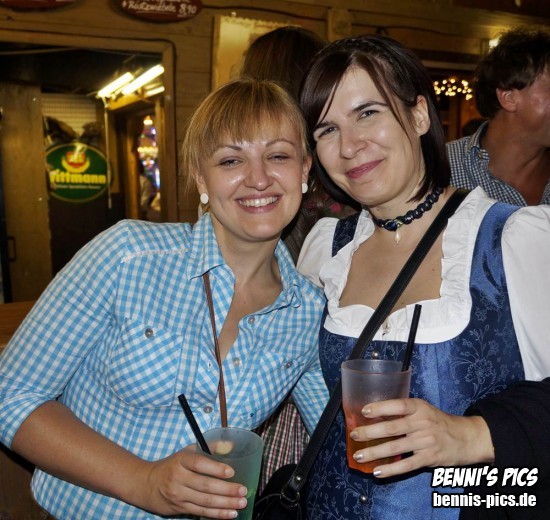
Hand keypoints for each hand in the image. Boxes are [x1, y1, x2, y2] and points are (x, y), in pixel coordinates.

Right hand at [134, 446, 246, 517]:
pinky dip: (217, 514)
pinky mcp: (180, 509)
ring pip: (205, 501)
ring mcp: (178, 495)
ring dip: (225, 504)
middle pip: (205, 486)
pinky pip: (201, 512)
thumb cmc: (172, 465)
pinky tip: (230, 513)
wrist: (146, 484)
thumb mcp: (186, 452)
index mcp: (181, 461)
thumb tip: (230, 445)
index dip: (216, 468)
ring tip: (241, 503)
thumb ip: (208, 448)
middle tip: (243, 490)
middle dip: (226, 490)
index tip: (231, 472)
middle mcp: (178, 478)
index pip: (199, 464)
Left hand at [350, 398, 493, 477]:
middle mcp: (422, 423)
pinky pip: (406, 465)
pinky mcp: (429, 458)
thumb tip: (374, 415)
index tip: (364, 411)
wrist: (466, 438)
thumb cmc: (438, 422)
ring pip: (395, 448)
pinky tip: (377, 471)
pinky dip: (391, 469)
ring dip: (375, 452)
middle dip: (370, 432)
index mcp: (419, 408)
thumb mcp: (423, 409)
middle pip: (392, 428)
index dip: (380, 408)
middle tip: (354, 435)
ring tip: (359, 456)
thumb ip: (403, 412)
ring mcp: (425, 442)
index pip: (398, 405)